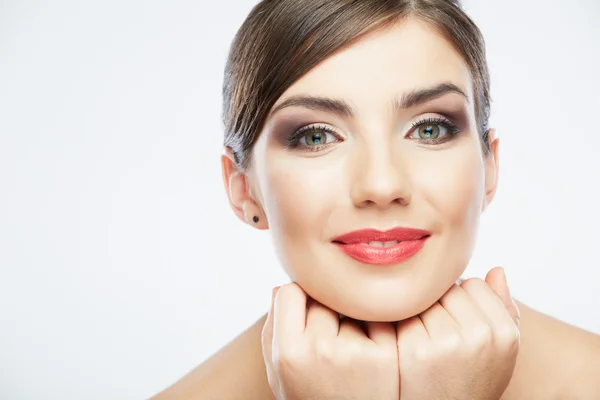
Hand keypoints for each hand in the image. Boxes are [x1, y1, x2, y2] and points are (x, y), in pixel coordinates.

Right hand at [261, 283, 399, 399]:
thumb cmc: (310, 397)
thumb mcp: (279, 372)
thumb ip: (273, 329)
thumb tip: (281, 287)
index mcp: (289, 352)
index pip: (290, 291)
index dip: (297, 303)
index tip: (303, 317)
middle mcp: (321, 349)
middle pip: (322, 297)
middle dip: (324, 310)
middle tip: (329, 337)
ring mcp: (356, 351)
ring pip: (348, 305)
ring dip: (349, 317)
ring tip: (349, 350)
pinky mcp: (386, 354)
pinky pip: (376, 317)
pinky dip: (373, 326)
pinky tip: (370, 350)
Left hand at [395, 267, 520, 399]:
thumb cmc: (473, 378)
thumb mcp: (500, 350)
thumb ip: (504, 308)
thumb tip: (496, 268)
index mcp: (505, 332)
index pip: (475, 284)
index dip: (463, 302)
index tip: (459, 323)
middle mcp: (480, 335)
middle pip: (449, 288)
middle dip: (441, 303)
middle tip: (439, 331)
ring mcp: (447, 342)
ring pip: (426, 298)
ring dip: (421, 310)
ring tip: (426, 338)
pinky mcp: (415, 349)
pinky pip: (405, 312)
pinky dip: (403, 322)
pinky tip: (409, 343)